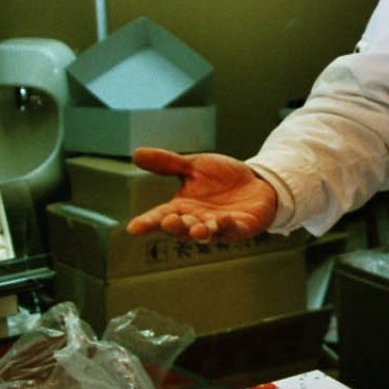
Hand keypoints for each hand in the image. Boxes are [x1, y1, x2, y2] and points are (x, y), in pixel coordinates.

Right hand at [124, 148, 277, 242]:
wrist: (255, 180)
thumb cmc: (222, 177)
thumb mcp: (193, 166)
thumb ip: (167, 164)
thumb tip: (136, 154)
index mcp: (182, 207)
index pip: (160, 217)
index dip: (147, 223)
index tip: (133, 228)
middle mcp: (197, 220)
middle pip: (182, 229)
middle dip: (176, 227)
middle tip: (169, 222)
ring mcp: (219, 226)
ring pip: (206, 234)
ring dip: (201, 233)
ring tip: (198, 229)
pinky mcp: (241, 227)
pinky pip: (234, 231)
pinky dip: (228, 227)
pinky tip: (224, 219)